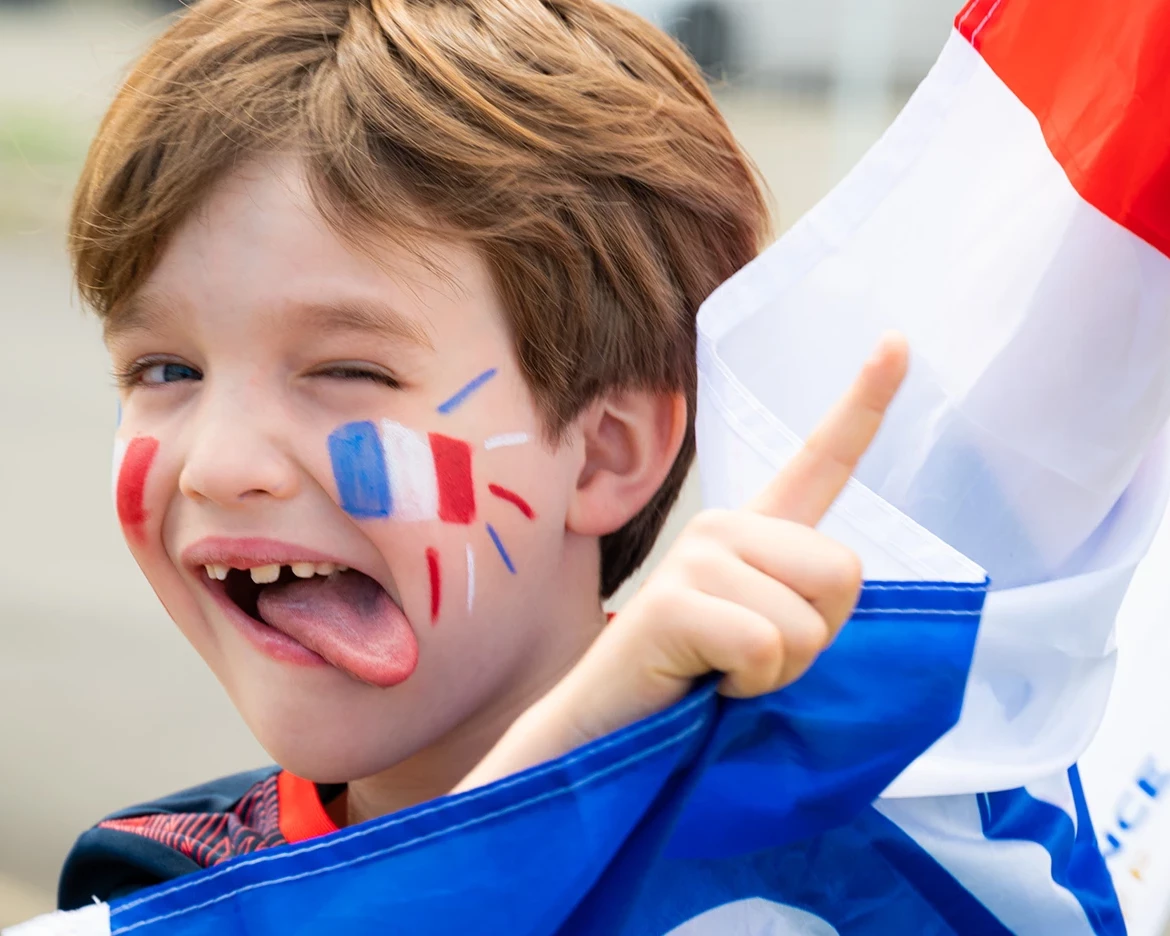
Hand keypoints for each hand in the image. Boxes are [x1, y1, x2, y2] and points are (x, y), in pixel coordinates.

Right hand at [455, 333, 908, 791]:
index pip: (820, 459)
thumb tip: (839, 582)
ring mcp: (696, 555)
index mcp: (754, 532)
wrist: (606, 732)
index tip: (898, 341)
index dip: (864, 402)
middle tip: (753, 658)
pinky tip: (703, 680)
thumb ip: (803, 598)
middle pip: (844, 571)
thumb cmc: (690, 685)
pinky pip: (767, 645)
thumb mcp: (764, 638)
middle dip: (816, 635)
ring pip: (809, 621)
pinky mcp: (675, 599)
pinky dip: (749, 684)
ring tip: (722, 671)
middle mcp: (725, 526)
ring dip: (779, 670)